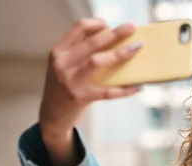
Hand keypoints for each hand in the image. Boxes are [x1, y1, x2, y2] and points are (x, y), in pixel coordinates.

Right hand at [39, 18, 141, 138]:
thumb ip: (81, 52)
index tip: (112, 26)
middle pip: (91, 42)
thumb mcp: (65, 66)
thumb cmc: (64, 87)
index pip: (79, 28)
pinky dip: (125, 89)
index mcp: (59, 51)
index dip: (98, 24)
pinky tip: (139, 87)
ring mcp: (70, 81)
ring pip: (97, 61)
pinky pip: (108, 92)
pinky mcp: (80, 97)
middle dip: (114, 33)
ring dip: (119, 53)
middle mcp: (62, 63)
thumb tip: (113, 40)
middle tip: (131, 28)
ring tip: (135, 48)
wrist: (52, 116)